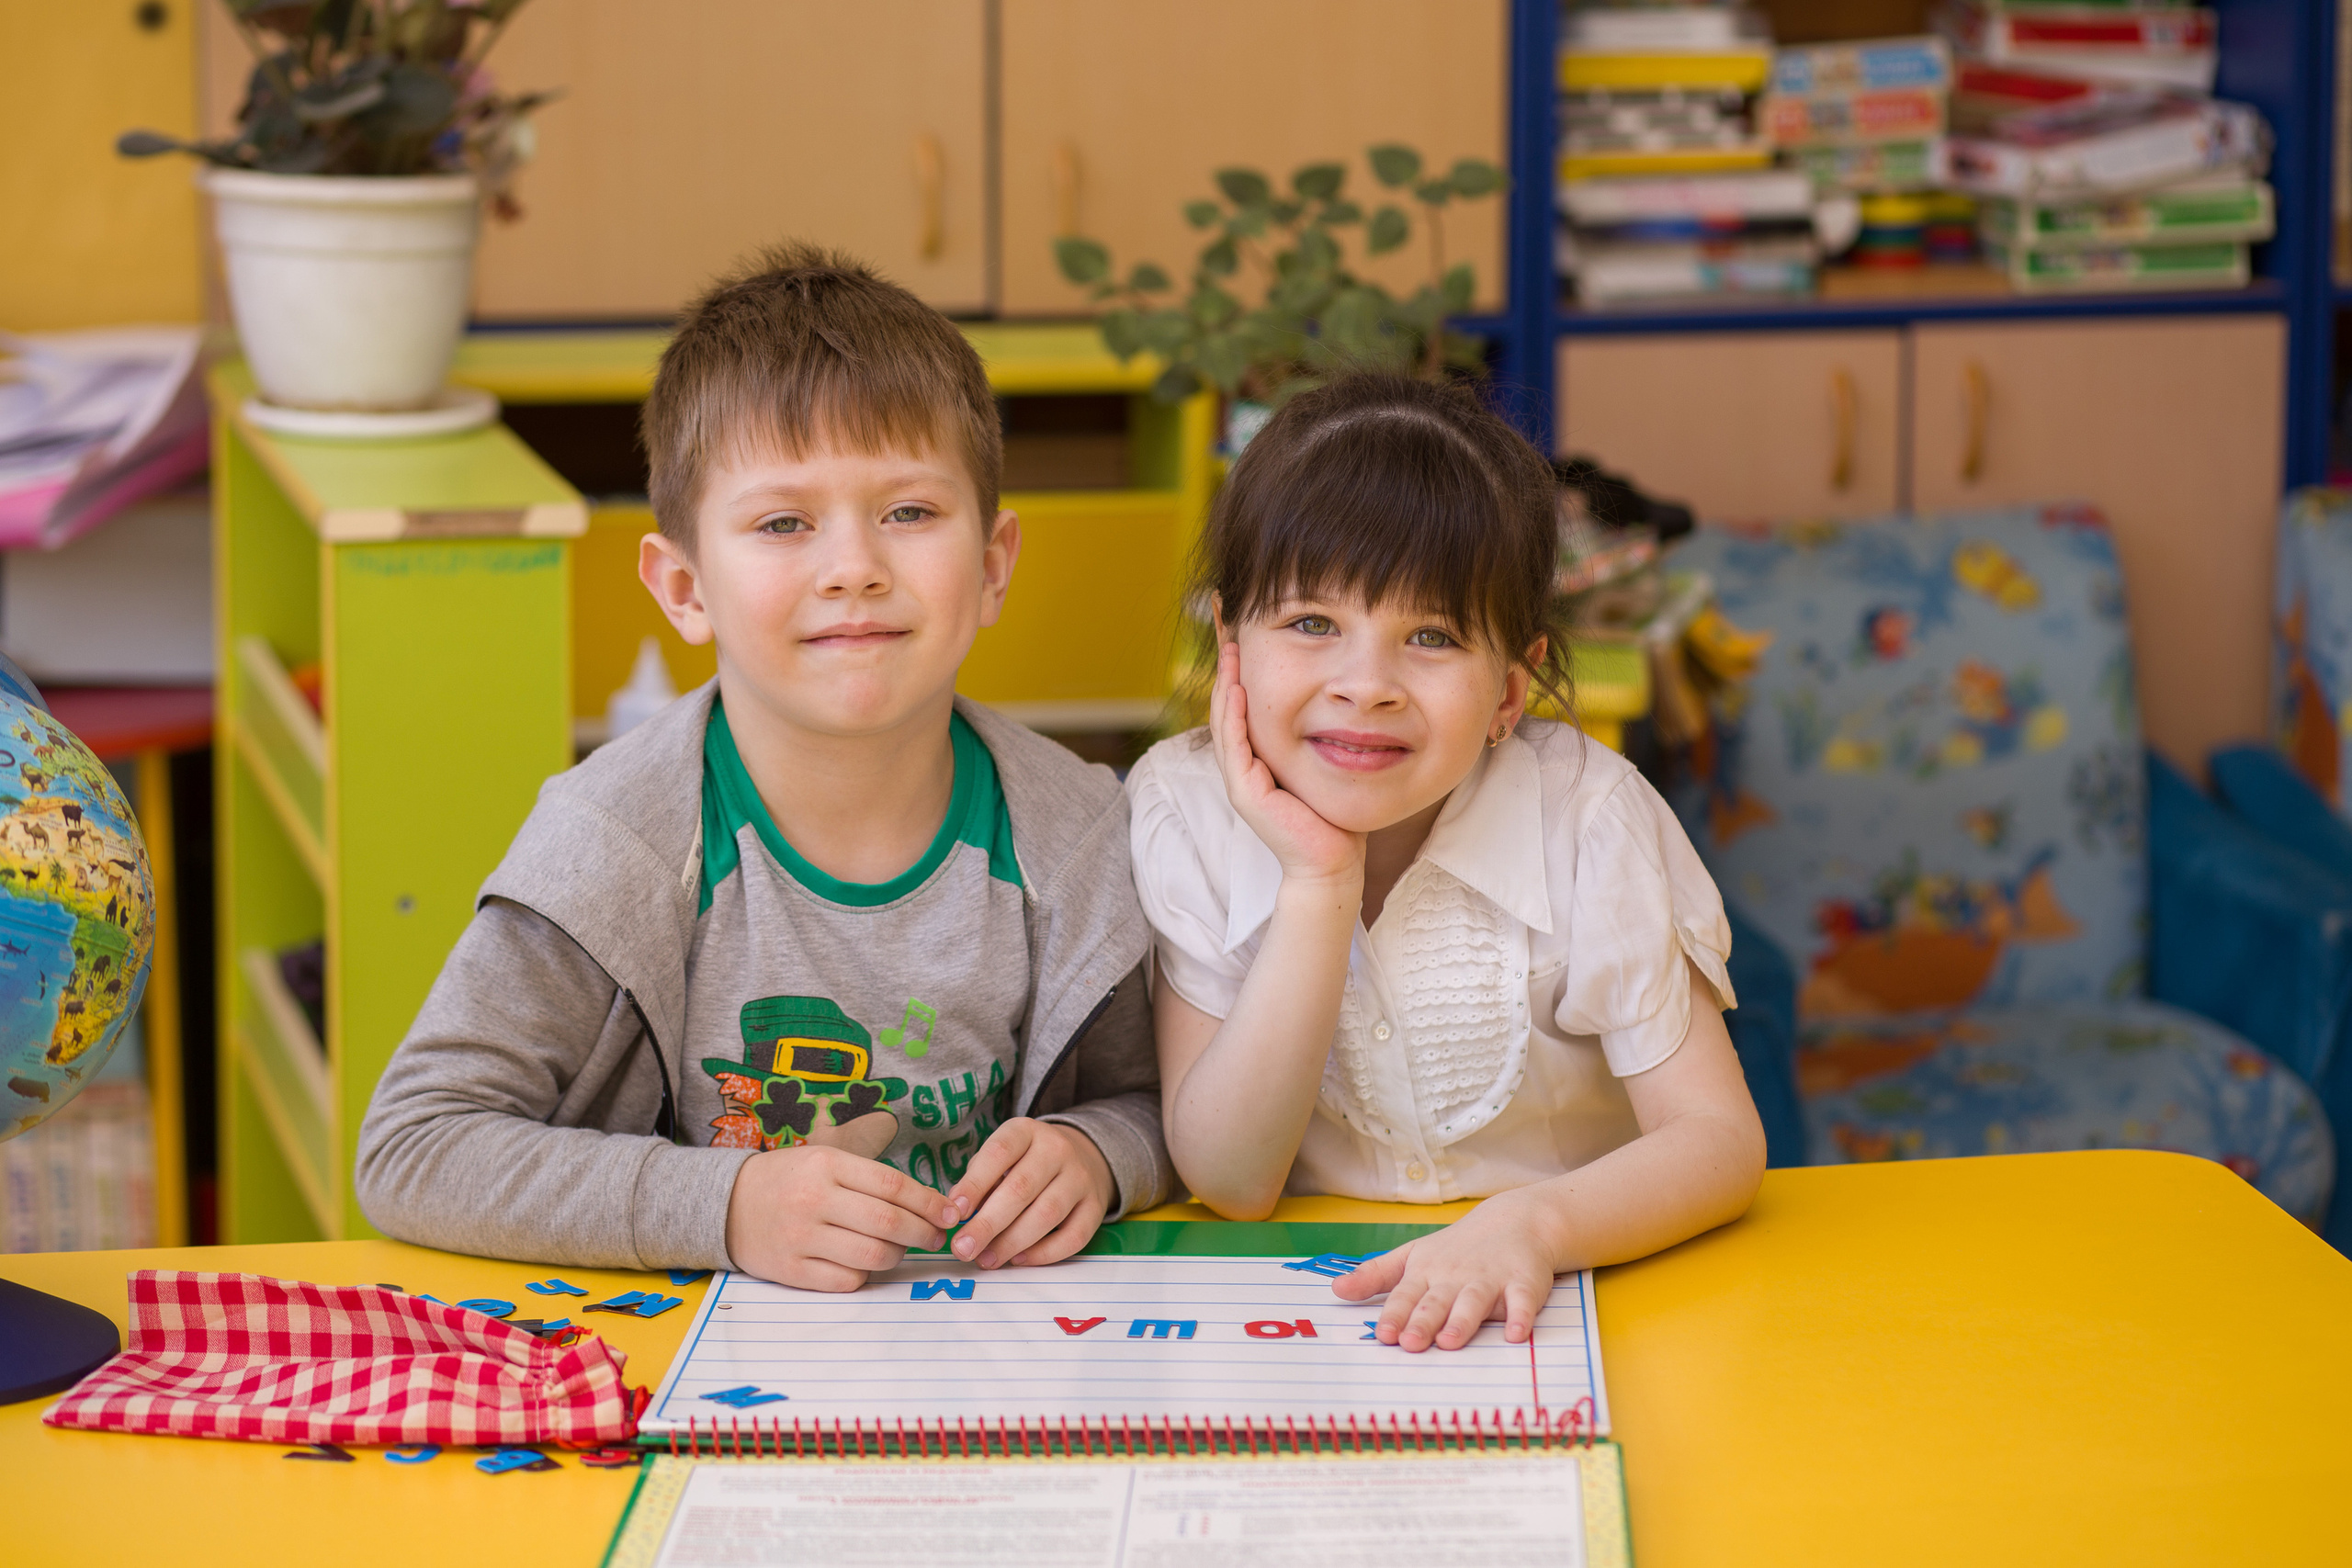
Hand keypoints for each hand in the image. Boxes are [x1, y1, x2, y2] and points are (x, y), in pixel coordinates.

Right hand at [724, 1143, 954, 1291]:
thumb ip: (871, 1178)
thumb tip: (929, 1204)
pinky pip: (846, 1280)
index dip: (930, 1202)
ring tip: (899, 1249)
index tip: (950, 1213)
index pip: (893, 1185)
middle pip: (887, 1222)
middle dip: (923, 1233)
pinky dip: (865, 1275)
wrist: (726, 1204)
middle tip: (936, 1237)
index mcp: (827, 1164)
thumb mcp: (825, 1159)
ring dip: (897, 1256)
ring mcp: (801, 1237)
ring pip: (872, 1255)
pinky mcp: (791, 1271)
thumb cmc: (790, 1179)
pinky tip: (865, 1263)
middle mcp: (814, 1199)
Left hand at [945, 1118, 1114, 1268]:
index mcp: (1026, 1132)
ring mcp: (1080, 1178)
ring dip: (1012, 1242)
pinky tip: (1019, 1259)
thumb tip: (957, 1211)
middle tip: (964, 1248)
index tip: (955, 1212)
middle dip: (988, 1223)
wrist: (1082, 1155)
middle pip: (1021, 1188)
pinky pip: (1073, 1236)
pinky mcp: (1095, 1207)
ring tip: (986, 1259)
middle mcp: (1057, 1150)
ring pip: (1047, 1214)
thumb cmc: (1026, 1161)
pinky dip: (1044, 1253)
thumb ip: (980, 1178)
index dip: (975, 1184)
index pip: (999, 1153)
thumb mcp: (1002, 1155)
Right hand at [1210, 641, 1363, 887]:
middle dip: (1228, 663)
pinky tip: (1238, 688)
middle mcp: (1243, 764)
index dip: (1241, 665)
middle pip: (1228, 703)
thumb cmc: (1334, 815)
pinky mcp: (1246, 793)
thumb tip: (1340, 695)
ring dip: (1226, 682)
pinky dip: (1235, 716)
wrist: (1333, 862)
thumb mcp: (1325, 761)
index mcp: (1258, 755)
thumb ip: (1321, 733)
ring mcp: (1240, 779)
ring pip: (1226, 720)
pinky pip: (1235, 746)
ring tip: (1230, 646)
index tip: (1243, 626)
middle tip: (1227, 623)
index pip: (1243, 700)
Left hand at [1331, 1191, 1562, 1351]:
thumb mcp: (1412, 1255)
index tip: (1383, 1334)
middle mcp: (1455, 1276)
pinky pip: (1523, 1301)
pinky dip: (1521, 1317)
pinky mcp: (1523, 1282)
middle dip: (1423, 1322)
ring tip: (1450, 1341)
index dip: (1395, 1314)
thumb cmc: (1457, 1248)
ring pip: (1474, 1301)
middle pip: (1436, 1301)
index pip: (1406, 1295)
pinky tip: (1516, 1335)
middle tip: (1410, 1344)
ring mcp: (1490, 1278)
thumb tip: (1335, 1291)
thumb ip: (1376, 1275)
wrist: (1515, 1220)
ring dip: (1463, 1321)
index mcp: (1426, 1272)